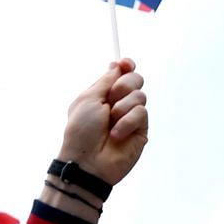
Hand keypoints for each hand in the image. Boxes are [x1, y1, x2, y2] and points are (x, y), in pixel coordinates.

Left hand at [56, 59, 147, 185]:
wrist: (87, 160)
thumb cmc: (81, 131)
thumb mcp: (88, 99)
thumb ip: (105, 81)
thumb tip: (116, 65)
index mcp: (103, 94)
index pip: (121, 73)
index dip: (126, 66)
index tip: (126, 63)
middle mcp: (119, 103)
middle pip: (135, 79)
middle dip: (124, 85)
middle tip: (111, 99)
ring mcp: (131, 117)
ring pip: (140, 95)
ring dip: (122, 106)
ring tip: (110, 121)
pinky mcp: (141, 130)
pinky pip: (142, 113)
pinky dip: (127, 121)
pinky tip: (117, 133)